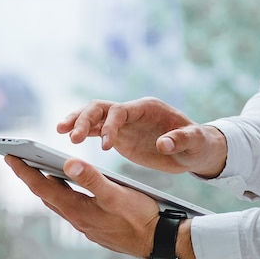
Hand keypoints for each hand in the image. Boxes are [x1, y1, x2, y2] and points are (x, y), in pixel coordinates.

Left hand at [5, 155, 159, 257]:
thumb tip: (67, 163)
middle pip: (48, 196)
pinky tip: (74, 191)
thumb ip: (92, 178)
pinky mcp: (99, 228)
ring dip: (50, 188)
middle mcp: (79, 220)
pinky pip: (75, 210)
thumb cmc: (140, 217)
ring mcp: (88, 226)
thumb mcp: (117, 194)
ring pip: (61, 204)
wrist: (159, 241)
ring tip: (43, 172)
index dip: (25, 171)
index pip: (43, 188)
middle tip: (20, 161)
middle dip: (33, 178)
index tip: (10, 156)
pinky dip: (67, 196)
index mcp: (78, 209)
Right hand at [57, 97, 226, 177]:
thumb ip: (181, 141)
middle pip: (101, 108)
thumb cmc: (198, 144)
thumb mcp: (195, 143)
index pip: (121, 111)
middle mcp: (133, 112)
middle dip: (85, 119)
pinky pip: (96, 130)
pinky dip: (82, 132)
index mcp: (148, 108)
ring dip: (77, 122)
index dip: (111, 126)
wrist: (195, 150)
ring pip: (94, 116)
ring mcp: (124, 123)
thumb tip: (163, 144)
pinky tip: (68, 140)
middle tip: (72, 137)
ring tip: (61, 132)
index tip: (106, 147)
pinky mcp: (120, 135)